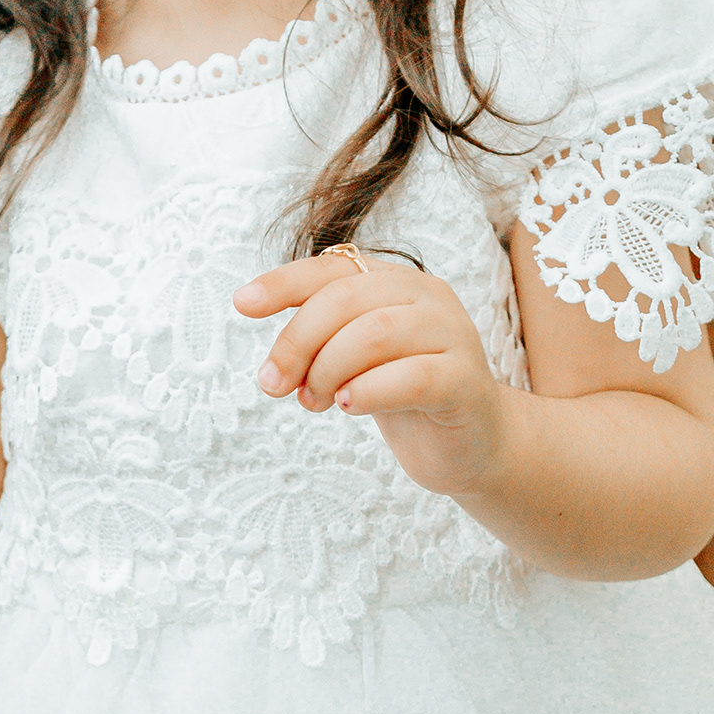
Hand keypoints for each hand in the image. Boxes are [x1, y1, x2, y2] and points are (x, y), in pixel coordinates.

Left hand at [232, 249, 509, 499]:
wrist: (471, 445)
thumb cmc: (402, 395)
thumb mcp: (353, 356)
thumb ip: (320, 335)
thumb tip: (259, 325)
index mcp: (397, 282)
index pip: (333, 268)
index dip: (284, 282)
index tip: (242, 304)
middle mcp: (428, 297)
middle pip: (346, 299)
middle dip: (297, 342)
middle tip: (275, 385)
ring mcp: (453, 335)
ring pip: (375, 333)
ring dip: (329, 370)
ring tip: (315, 401)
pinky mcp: (466, 381)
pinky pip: (411, 377)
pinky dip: (369, 391)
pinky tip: (350, 406)